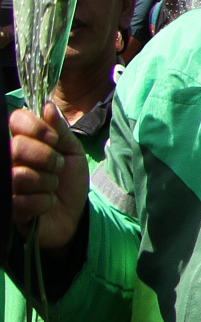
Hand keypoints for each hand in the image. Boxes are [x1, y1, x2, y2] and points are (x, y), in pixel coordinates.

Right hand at [11, 104, 87, 250]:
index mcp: (23, 141)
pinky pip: (24, 200)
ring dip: (47, 183)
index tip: (53, 140)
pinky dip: (44, 202)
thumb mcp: (71, 152)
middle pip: (17, 147)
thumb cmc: (68, 181)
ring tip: (51, 187)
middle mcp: (8, 159)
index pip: (16, 120)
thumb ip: (60, 130)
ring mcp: (6, 183)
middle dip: (47, 159)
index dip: (37, 128)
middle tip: (57, 167)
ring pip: (20, 175)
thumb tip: (48, 107)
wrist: (73, 214)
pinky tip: (46, 203)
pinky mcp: (9, 206)